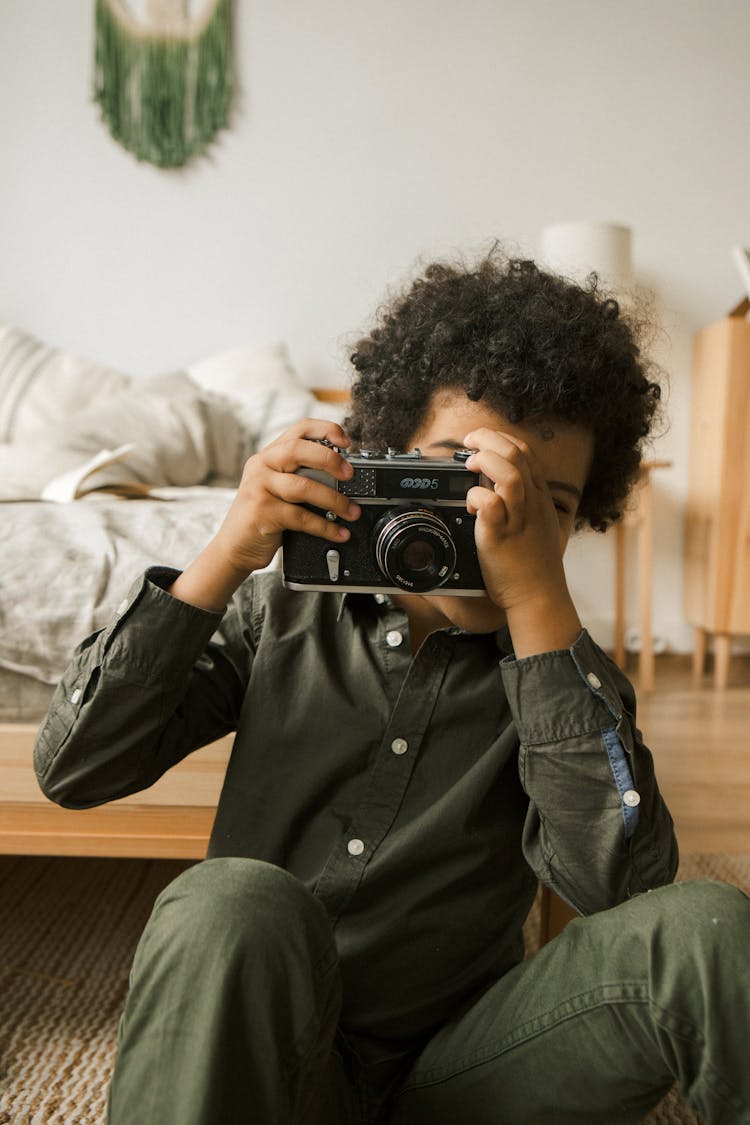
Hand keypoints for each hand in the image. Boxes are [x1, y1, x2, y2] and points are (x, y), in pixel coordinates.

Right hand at [168, 420, 359, 610]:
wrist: (234, 548)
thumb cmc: (262, 517)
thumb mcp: (279, 489)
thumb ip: (302, 476)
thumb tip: (345, 478)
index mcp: (269, 456)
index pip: (299, 429)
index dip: (326, 429)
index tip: (347, 442)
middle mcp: (262, 466)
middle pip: (298, 450)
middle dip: (330, 460)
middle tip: (350, 475)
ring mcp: (259, 488)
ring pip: (303, 486)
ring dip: (334, 500)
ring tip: (352, 511)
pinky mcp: (261, 512)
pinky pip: (300, 517)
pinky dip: (324, 526)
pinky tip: (338, 532)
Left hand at [463, 427, 580, 653]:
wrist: (539, 595)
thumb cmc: (532, 563)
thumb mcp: (534, 523)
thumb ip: (518, 501)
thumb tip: (491, 484)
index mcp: (539, 496)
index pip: (525, 451)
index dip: (500, 438)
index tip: (480, 440)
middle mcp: (532, 503)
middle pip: (517, 453)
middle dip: (488, 439)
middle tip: (468, 444)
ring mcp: (519, 519)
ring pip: (510, 473)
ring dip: (485, 461)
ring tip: (469, 465)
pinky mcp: (502, 537)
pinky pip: (492, 505)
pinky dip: (477, 497)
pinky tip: (471, 506)